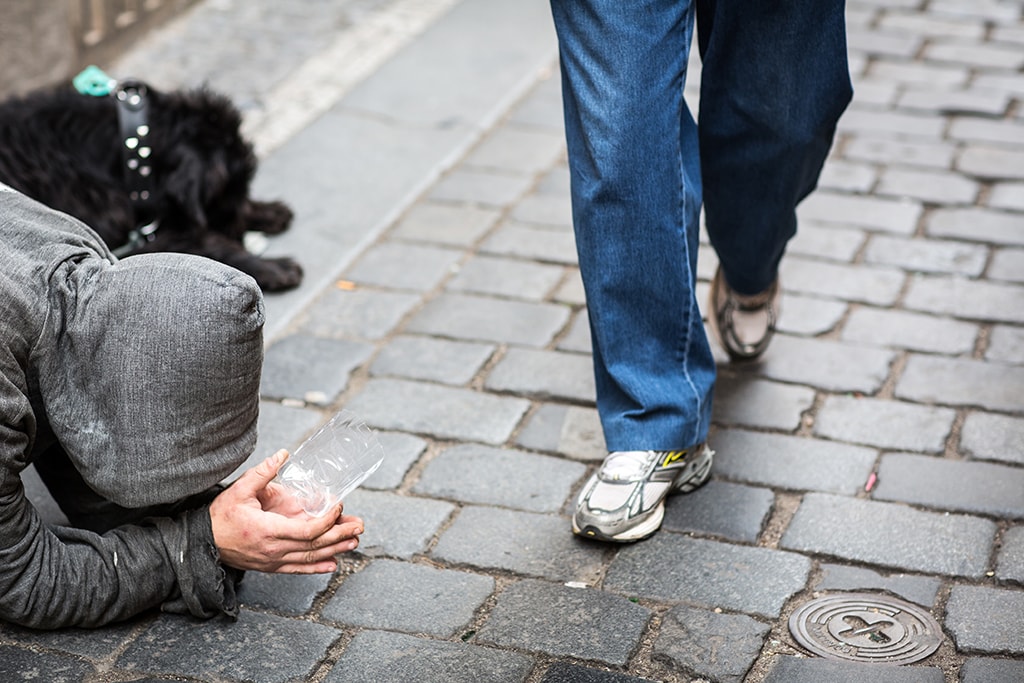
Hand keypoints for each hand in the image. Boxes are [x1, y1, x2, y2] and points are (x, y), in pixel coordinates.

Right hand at [209, 450, 364, 573]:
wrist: (204, 543)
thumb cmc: (222, 515)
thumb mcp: (240, 490)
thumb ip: (263, 472)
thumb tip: (283, 454)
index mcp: (268, 530)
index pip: (306, 531)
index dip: (327, 521)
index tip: (338, 506)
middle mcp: (273, 549)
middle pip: (314, 546)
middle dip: (339, 535)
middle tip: (359, 526)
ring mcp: (273, 560)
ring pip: (309, 558)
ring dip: (335, 550)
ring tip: (354, 542)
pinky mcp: (271, 566)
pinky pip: (298, 569)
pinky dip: (317, 568)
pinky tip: (333, 565)